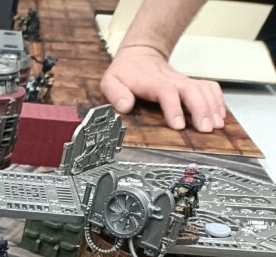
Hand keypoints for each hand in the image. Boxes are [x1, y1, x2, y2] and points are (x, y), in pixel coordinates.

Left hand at [100, 45, 224, 131]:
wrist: (140, 54)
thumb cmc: (126, 71)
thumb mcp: (111, 81)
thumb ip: (116, 94)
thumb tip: (125, 106)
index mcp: (153, 83)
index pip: (167, 93)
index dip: (174, 108)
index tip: (179, 125)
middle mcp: (172, 81)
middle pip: (192, 91)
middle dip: (201, 109)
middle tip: (206, 129)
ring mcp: (183, 81)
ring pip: (204, 89)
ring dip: (212, 106)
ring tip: (216, 125)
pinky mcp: (190, 84)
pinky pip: (209, 88)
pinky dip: (217, 100)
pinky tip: (220, 114)